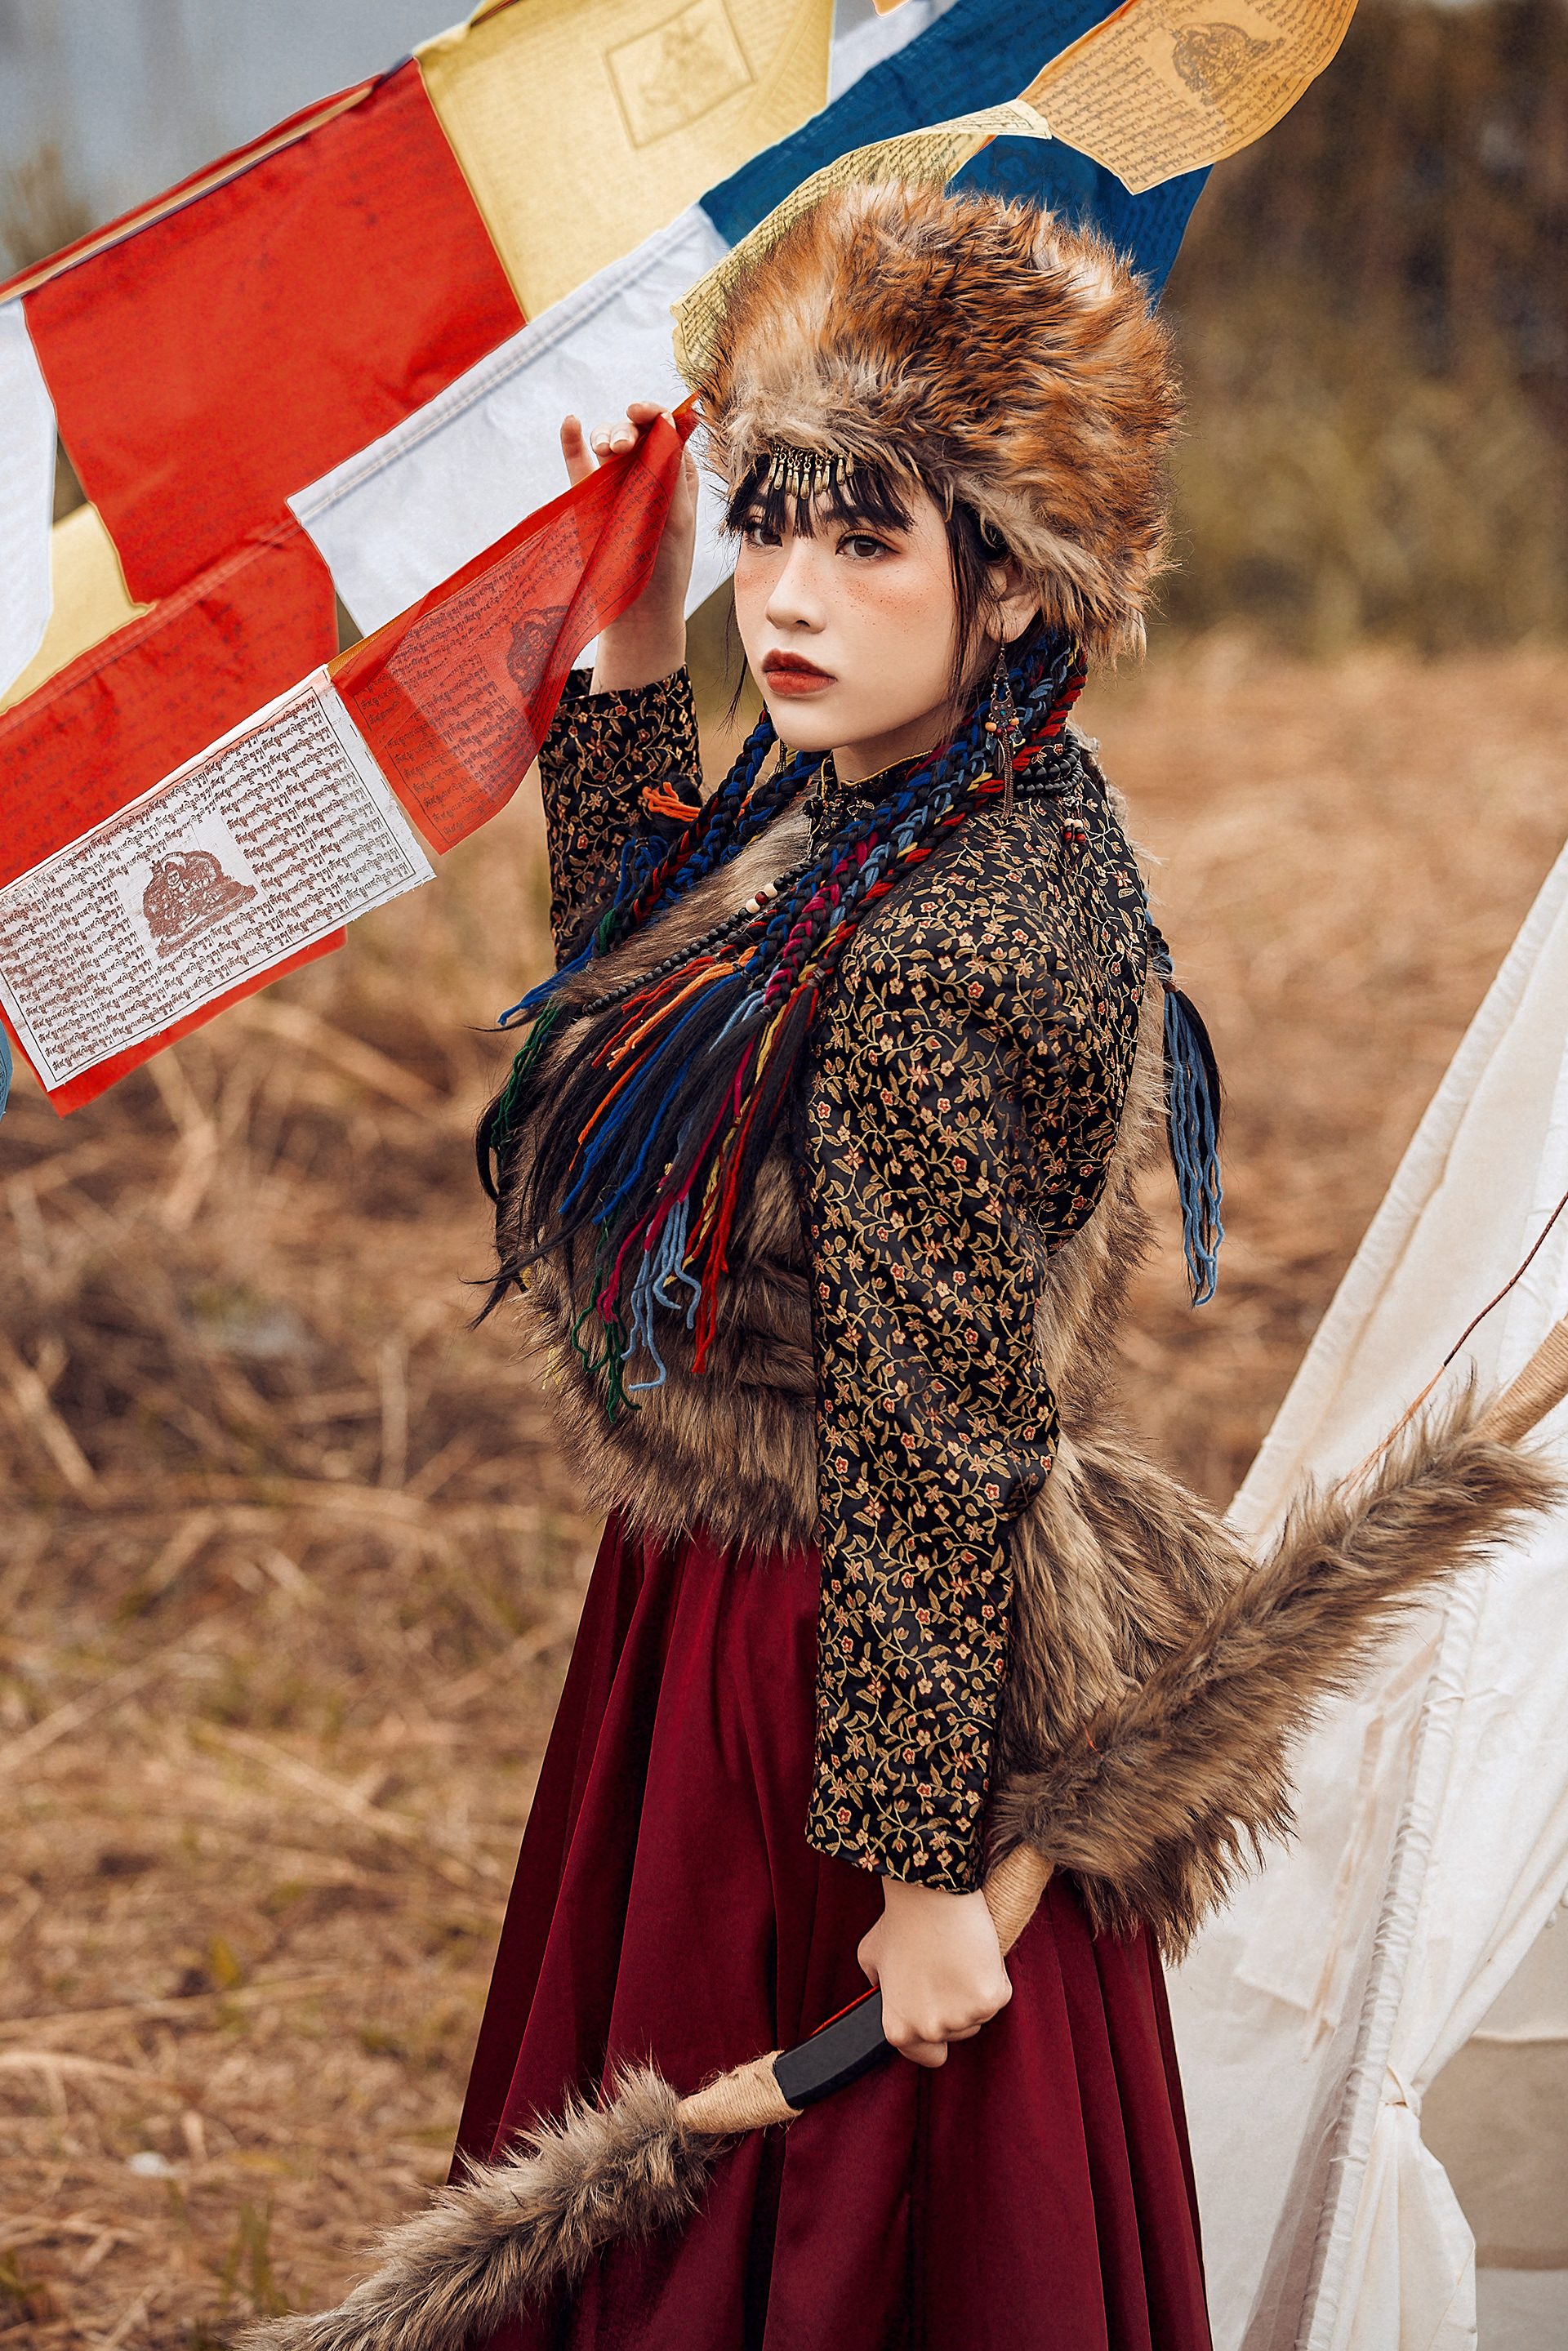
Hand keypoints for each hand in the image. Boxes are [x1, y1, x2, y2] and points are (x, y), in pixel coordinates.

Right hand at [561, 401, 697, 693]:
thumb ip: (672, 472)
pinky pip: (578, 463)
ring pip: (606, 443)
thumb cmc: (665, 570)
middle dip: (628, 429)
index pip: (668, 430)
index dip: (656, 414)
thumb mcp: (677, 520)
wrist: (637, 613)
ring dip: (605, 434)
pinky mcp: (589, 499)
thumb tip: (668, 423)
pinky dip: (573, 441)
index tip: (643, 414)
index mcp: (677, 475)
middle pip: (635, 431)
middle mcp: (646, 473)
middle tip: (622, 448)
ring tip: (607, 449)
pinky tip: (571, 423)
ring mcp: (616, 484)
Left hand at [857, 1876, 1012, 2068]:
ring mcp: (962, 2018)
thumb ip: (878, 1986)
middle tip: (945, 1968)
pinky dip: (993, 1975)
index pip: (928, 2056)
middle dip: (955, 2005)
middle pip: (958, 2032)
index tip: (939, 2011)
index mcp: (899, 2028)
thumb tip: (882, 1990)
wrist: (931, 1895)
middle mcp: (929, 2030)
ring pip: (979, 2014)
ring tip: (957, 1956)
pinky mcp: (990, 1999)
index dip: (934, 2034)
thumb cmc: (901, 1920)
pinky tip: (976, 1952)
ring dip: (974, 1991)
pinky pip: (999, 1993)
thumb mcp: (871, 1958)